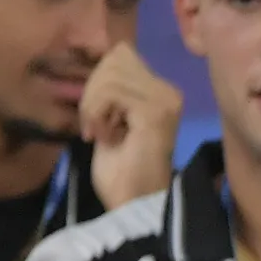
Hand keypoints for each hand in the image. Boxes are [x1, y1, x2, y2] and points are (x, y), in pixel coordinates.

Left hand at [82, 42, 182, 210]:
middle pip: (115, 58)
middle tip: (93, 125)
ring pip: (110, 73)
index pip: (122, 54)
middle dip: (92, 90)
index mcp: (162, 91)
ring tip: (98, 134)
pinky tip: (103, 137)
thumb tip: (102, 58)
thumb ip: (111, 88)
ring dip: (92, 105)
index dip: (99, 78)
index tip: (96, 116)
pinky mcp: (155, 112)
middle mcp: (169, 91)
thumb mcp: (110, 118)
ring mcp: (165, 101)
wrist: (133, 206)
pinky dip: (96, 113)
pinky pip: (111, 91)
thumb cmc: (121, 171)